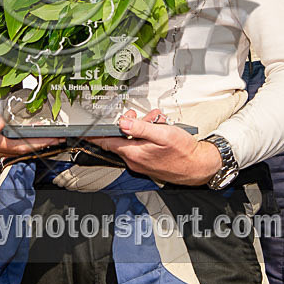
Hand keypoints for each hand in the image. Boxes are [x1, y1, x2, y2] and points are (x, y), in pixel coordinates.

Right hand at [0, 99, 59, 160]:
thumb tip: (2, 124)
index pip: (19, 146)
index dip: (39, 143)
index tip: (54, 140)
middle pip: (20, 151)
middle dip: (40, 145)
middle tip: (58, 139)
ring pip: (13, 151)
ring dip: (31, 146)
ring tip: (46, 139)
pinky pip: (5, 149)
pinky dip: (19, 146)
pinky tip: (25, 140)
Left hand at [89, 109, 221, 185]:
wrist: (199, 167)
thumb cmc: (183, 152)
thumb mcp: (162, 134)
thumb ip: (141, 128)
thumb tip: (122, 123)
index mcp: (134, 153)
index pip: (107, 143)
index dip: (95, 135)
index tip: (84, 130)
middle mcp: (134, 161)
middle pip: (122, 138)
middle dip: (131, 124)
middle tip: (144, 117)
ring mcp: (141, 163)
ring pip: (133, 141)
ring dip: (142, 128)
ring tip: (157, 121)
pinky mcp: (148, 163)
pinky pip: (141, 146)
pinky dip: (147, 136)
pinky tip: (159, 130)